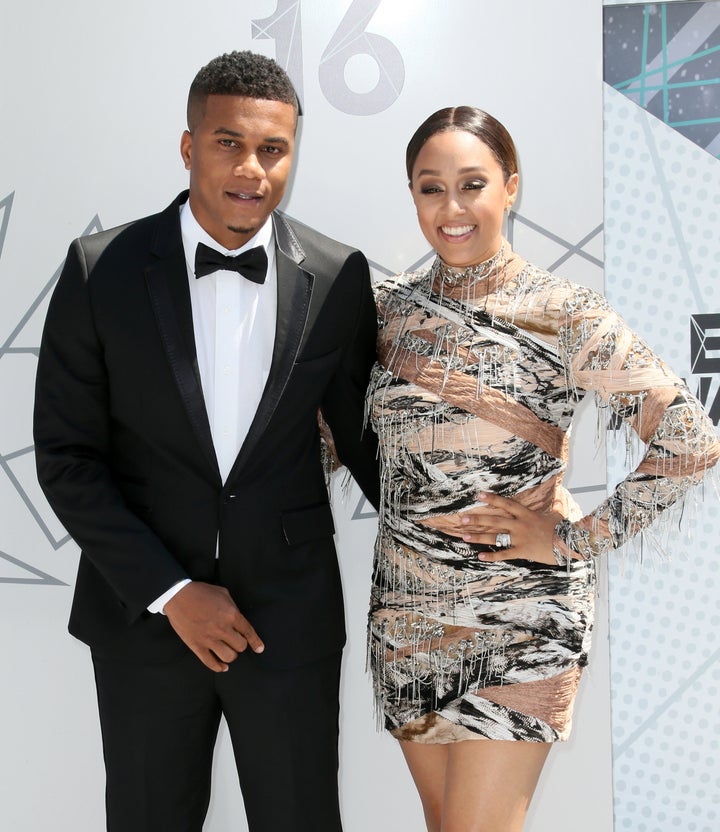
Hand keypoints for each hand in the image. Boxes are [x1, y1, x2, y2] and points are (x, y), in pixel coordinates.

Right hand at [164, 582, 263, 671]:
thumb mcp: (223, 593)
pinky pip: (210, 662)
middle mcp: (222, 629)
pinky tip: (223, 667)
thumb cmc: (201, 592)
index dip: (255, 642)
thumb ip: (233, 607)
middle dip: (240, 644)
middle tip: (235, 641)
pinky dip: (218, 667)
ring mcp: (209, 639)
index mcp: (231, 615)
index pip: (248, 632)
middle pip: (240, 646)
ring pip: (228, 657)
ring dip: (231, 655)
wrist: (178, 596)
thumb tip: (237, 619)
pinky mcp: (197, 646)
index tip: (259, 649)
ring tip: (228, 651)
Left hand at [422, 492, 562, 565]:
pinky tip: (480, 556)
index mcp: (527, 514)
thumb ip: (548, 510)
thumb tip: (553, 502)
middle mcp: (521, 525)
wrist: (572, 543)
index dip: (492, 498)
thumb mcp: (554, 515)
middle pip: (495, 520)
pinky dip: (492, 556)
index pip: (507, 504)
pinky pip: (505, 554)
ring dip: (479, 537)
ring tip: (464, 536)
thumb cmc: (564, 529)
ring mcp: (521, 538)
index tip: (479, 494)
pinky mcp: (523, 551)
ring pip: (495, 536)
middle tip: (462, 518)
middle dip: (477, 519)